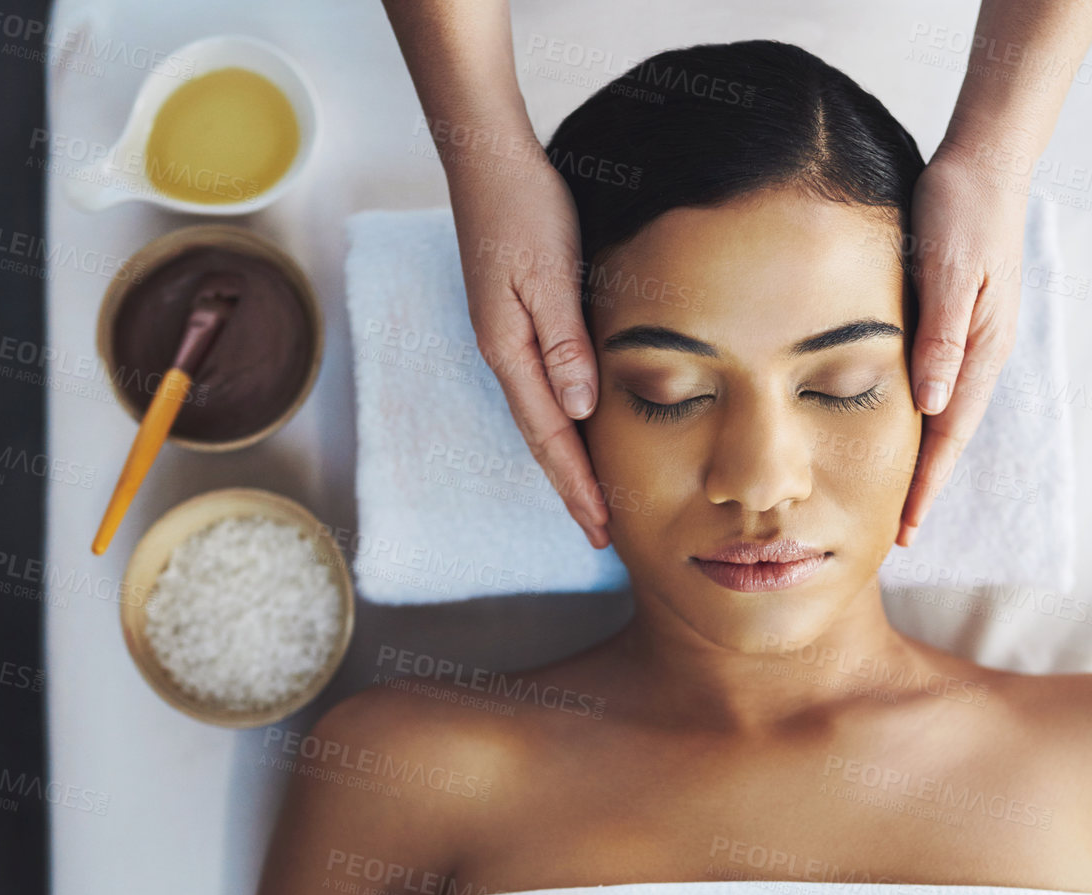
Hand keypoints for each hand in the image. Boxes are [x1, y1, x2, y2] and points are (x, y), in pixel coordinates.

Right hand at [444, 139, 610, 548]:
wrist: (489, 160)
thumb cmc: (522, 208)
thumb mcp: (548, 272)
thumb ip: (563, 342)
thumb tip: (581, 410)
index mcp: (509, 350)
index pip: (549, 436)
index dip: (576, 485)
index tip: (602, 528)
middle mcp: (503, 354)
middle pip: (541, 439)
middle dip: (571, 490)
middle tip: (602, 537)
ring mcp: (506, 340)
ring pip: (542, 418)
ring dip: (567, 464)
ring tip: (593, 502)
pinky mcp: (517, 323)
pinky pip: (544, 390)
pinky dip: (564, 425)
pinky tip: (580, 434)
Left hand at [898, 144, 1029, 547]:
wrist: (984, 161)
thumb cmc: (962, 208)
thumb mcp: (949, 270)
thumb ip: (943, 337)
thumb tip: (933, 406)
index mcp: (982, 347)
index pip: (950, 434)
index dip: (927, 483)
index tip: (906, 529)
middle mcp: (981, 351)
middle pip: (949, 434)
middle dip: (925, 485)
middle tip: (899, 536)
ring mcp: (973, 337)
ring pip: (945, 413)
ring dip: (924, 457)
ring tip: (899, 500)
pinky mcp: (958, 320)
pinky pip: (938, 383)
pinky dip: (922, 418)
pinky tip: (904, 431)